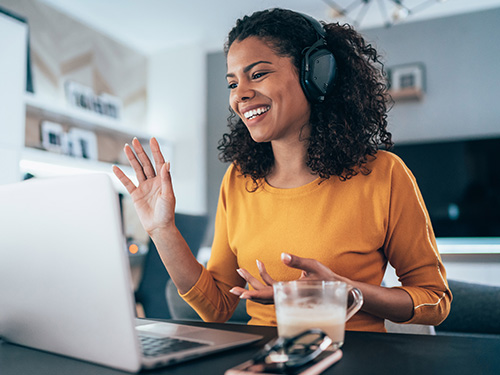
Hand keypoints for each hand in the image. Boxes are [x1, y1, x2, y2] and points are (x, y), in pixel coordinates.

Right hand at [112, 137, 174, 234]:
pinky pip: (127, 183)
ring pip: (137, 170)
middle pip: (146, 163)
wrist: (159, 227)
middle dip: (140, 152)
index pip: (159, 162)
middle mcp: (153, 182)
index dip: (156, 151)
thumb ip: (166, 179)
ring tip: (126, 147)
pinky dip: (121, 175)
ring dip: (132, 159)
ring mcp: (144, 187)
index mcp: (163, 180)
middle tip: (134, 140)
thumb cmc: (167, 213)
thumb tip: (167, 163)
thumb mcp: (168, 195)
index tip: (152, 139)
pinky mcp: (136, 194)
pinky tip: (115, 167)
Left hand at [229, 253, 345, 303]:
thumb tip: (283, 255)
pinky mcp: (287, 289)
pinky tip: (260, 264)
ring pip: (264, 290)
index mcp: (290, 292)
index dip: (254, 295)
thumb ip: (297, 261)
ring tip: (241, 269)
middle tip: (232, 288)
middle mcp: (285, 295)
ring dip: (252, 281)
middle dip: (246, 289)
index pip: (268, 295)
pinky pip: (271, 285)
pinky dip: (264, 275)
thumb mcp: (313, 266)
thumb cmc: (326, 278)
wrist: (337, 288)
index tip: (242, 295)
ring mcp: (285, 293)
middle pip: (261, 295)